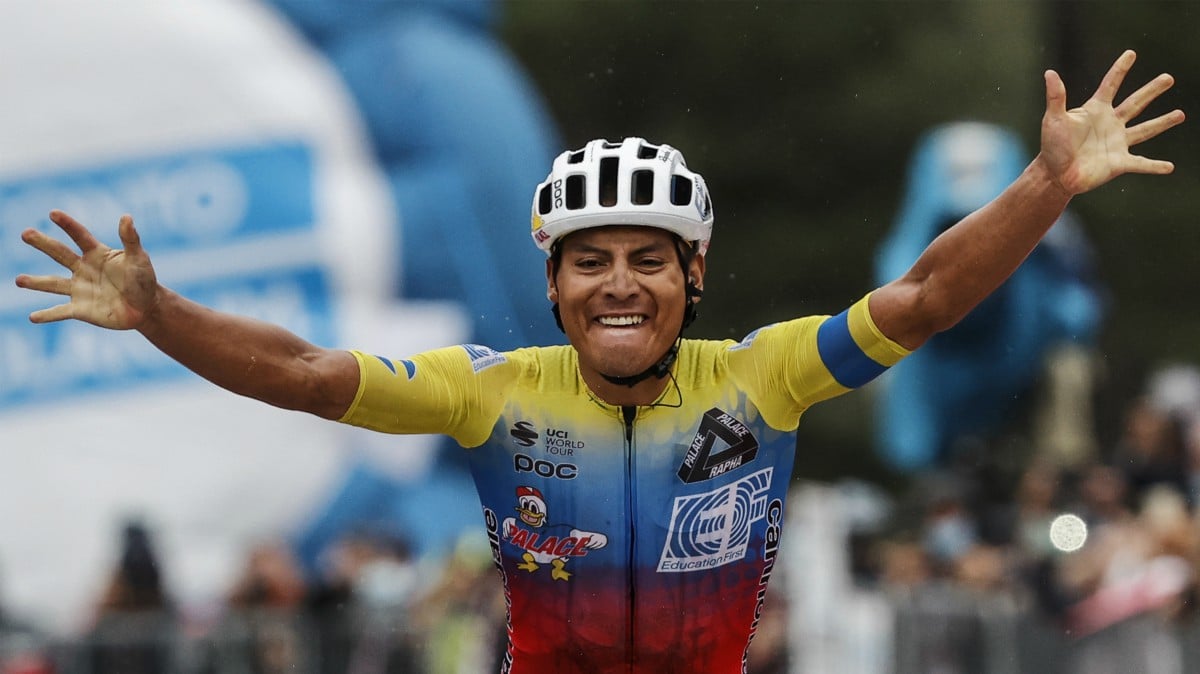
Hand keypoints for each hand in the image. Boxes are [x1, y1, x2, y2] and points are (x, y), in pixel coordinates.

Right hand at [15, 210, 158, 328]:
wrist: (146, 307)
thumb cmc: (143, 280)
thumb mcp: (139, 259)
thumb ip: (130, 239)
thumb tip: (126, 217)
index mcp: (97, 254)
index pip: (80, 236)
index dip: (68, 225)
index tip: (53, 213)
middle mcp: (83, 269)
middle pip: (60, 254)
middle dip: (43, 243)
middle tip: (25, 233)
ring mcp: (80, 289)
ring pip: (53, 284)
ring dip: (36, 282)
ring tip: (18, 280)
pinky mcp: (81, 309)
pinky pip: (60, 312)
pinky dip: (47, 315)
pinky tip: (33, 317)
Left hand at [1040, 49, 1184, 195]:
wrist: (1055, 175)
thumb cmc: (1052, 146)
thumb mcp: (1054, 119)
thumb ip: (1056, 97)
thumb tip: (1050, 73)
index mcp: (1096, 110)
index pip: (1110, 85)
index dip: (1120, 69)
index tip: (1131, 53)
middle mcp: (1110, 124)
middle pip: (1136, 103)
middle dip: (1152, 90)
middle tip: (1169, 78)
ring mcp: (1117, 143)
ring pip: (1145, 130)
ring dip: (1163, 122)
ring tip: (1180, 114)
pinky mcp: (1119, 163)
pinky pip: (1141, 164)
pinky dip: (1155, 166)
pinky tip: (1169, 167)